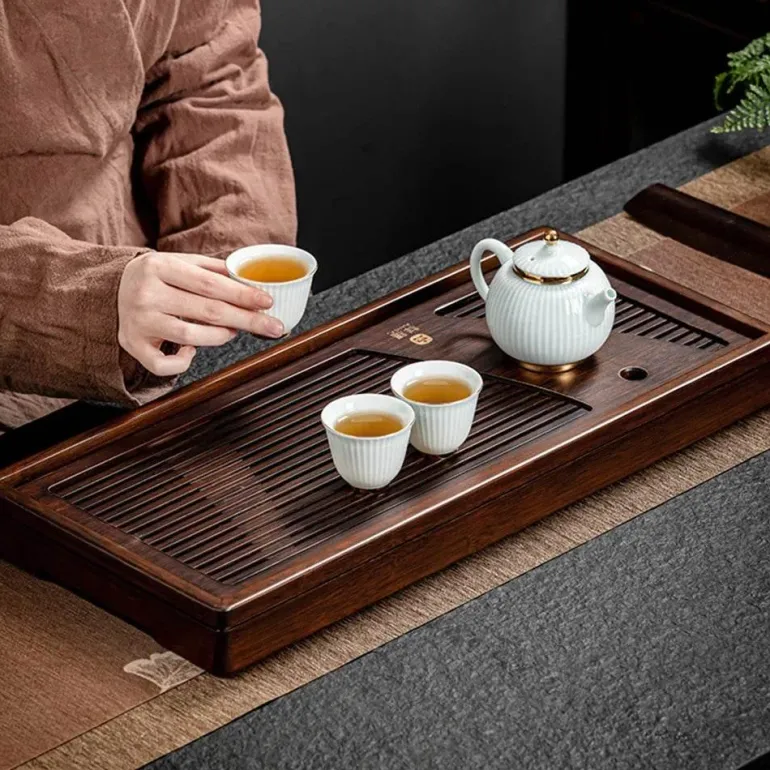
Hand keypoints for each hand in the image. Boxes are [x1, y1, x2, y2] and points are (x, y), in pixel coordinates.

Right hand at [118, 251, 282, 375]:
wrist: (109, 289)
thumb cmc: (155, 277)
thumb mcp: (179, 263)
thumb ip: (212, 270)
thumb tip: (250, 280)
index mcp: (159, 266)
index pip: (210, 284)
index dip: (242, 295)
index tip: (268, 302)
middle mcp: (146, 294)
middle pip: (207, 311)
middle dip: (246, 320)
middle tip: (273, 326)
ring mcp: (138, 321)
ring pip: (190, 336)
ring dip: (220, 337)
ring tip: (232, 331)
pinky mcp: (132, 345)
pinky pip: (163, 364)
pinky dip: (184, 362)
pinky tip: (193, 350)